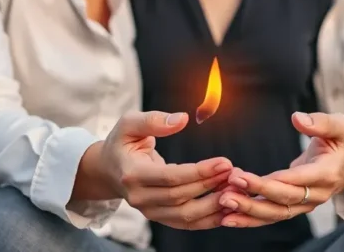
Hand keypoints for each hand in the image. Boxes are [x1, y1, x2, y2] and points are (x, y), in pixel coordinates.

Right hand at [95, 111, 232, 229]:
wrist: (108, 169)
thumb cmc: (122, 142)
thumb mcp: (129, 124)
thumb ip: (154, 120)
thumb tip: (182, 119)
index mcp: (131, 174)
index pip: (170, 177)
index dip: (199, 172)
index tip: (224, 162)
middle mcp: (139, 197)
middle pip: (180, 197)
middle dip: (210, 185)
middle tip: (234, 172)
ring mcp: (149, 211)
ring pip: (185, 216)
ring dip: (214, 205)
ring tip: (235, 189)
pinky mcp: (159, 217)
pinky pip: (187, 223)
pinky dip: (209, 219)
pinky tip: (227, 208)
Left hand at [218, 112, 343, 227]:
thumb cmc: (341, 143)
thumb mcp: (340, 125)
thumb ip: (320, 122)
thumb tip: (297, 118)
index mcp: (328, 173)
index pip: (299, 180)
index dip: (273, 180)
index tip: (247, 176)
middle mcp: (317, 194)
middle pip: (284, 200)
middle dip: (255, 194)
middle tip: (229, 186)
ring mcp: (305, 205)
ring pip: (276, 214)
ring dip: (249, 211)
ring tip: (224, 203)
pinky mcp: (293, 208)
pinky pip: (271, 217)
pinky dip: (249, 219)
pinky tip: (227, 217)